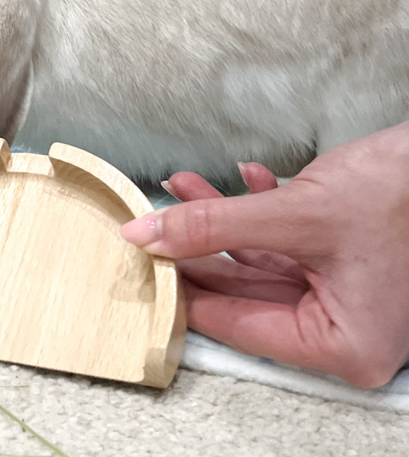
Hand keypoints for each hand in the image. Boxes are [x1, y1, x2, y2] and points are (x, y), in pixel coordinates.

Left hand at [120, 122, 408, 387]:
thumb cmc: (403, 196)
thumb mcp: (294, 215)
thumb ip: (214, 227)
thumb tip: (148, 236)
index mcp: (340, 345)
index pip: (237, 325)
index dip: (185, 291)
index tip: (143, 263)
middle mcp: (343, 330)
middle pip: (244, 295)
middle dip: (198, 248)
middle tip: (154, 224)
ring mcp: (344, 297)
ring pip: (258, 263)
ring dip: (221, 222)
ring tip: (182, 189)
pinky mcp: (344, 265)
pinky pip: (284, 245)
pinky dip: (257, 213)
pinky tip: (238, 180)